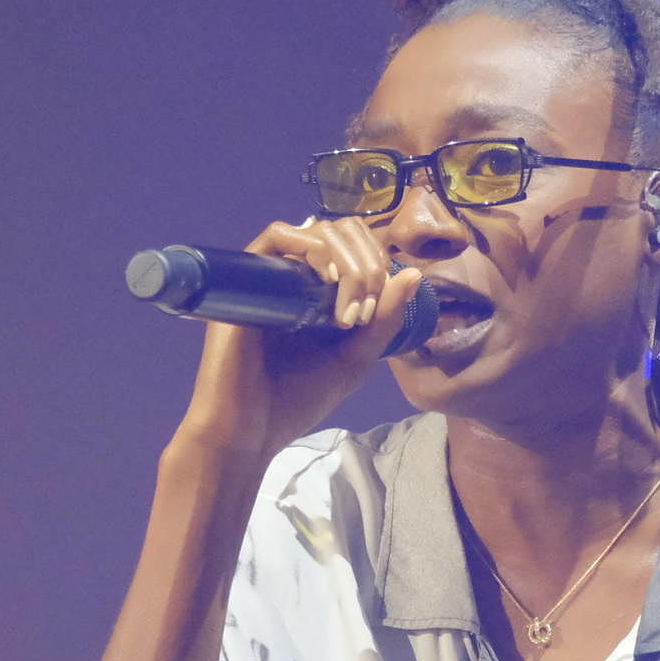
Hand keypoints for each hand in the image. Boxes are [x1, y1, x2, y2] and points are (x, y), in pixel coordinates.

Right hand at [175, 218, 426, 458]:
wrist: (251, 430)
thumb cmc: (297, 399)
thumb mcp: (354, 358)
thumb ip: (384, 319)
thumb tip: (415, 275)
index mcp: (318, 292)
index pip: (356, 245)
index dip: (377, 263)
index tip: (375, 310)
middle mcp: (294, 276)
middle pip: (341, 231)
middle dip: (367, 264)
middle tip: (362, 313)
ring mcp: (270, 275)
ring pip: (316, 230)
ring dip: (347, 261)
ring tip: (348, 308)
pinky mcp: (244, 279)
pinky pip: (276, 236)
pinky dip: (310, 246)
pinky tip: (326, 278)